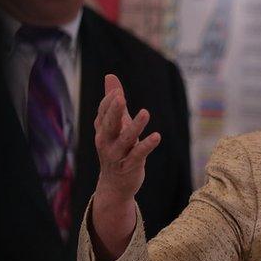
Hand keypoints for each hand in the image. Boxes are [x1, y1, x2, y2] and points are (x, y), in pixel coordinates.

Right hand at [94, 74, 159, 203]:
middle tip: (120, 96)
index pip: (103, 113)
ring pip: (126, 139)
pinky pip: (139, 154)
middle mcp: (106, 142)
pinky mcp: (130, 166)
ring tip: (145, 112)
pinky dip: (147, 145)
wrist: (114, 185)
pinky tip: (157, 136)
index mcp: (102, 130)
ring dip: (135, 126)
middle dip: (114, 111)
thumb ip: (113, 102)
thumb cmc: (116, 149)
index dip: (109, 103)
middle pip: (109, 124)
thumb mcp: (114, 125)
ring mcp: (118, 155)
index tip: (117, 91)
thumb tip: (110, 76)